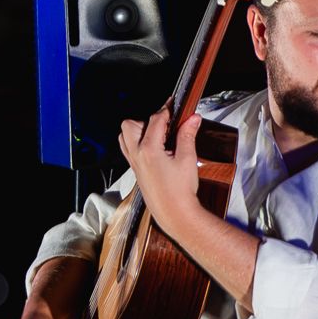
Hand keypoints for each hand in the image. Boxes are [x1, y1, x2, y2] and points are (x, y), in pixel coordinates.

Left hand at [119, 105, 201, 237]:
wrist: (174, 213)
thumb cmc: (180, 191)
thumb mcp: (187, 159)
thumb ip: (187, 135)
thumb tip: (192, 119)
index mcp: (149, 150)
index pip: (155, 120)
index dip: (166, 110)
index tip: (174, 105)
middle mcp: (136, 155)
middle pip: (130, 125)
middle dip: (147, 120)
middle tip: (165, 125)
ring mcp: (134, 163)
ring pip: (125, 136)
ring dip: (139, 130)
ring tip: (159, 135)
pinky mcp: (136, 171)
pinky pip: (129, 149)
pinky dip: (138, 142)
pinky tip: (155, 148)